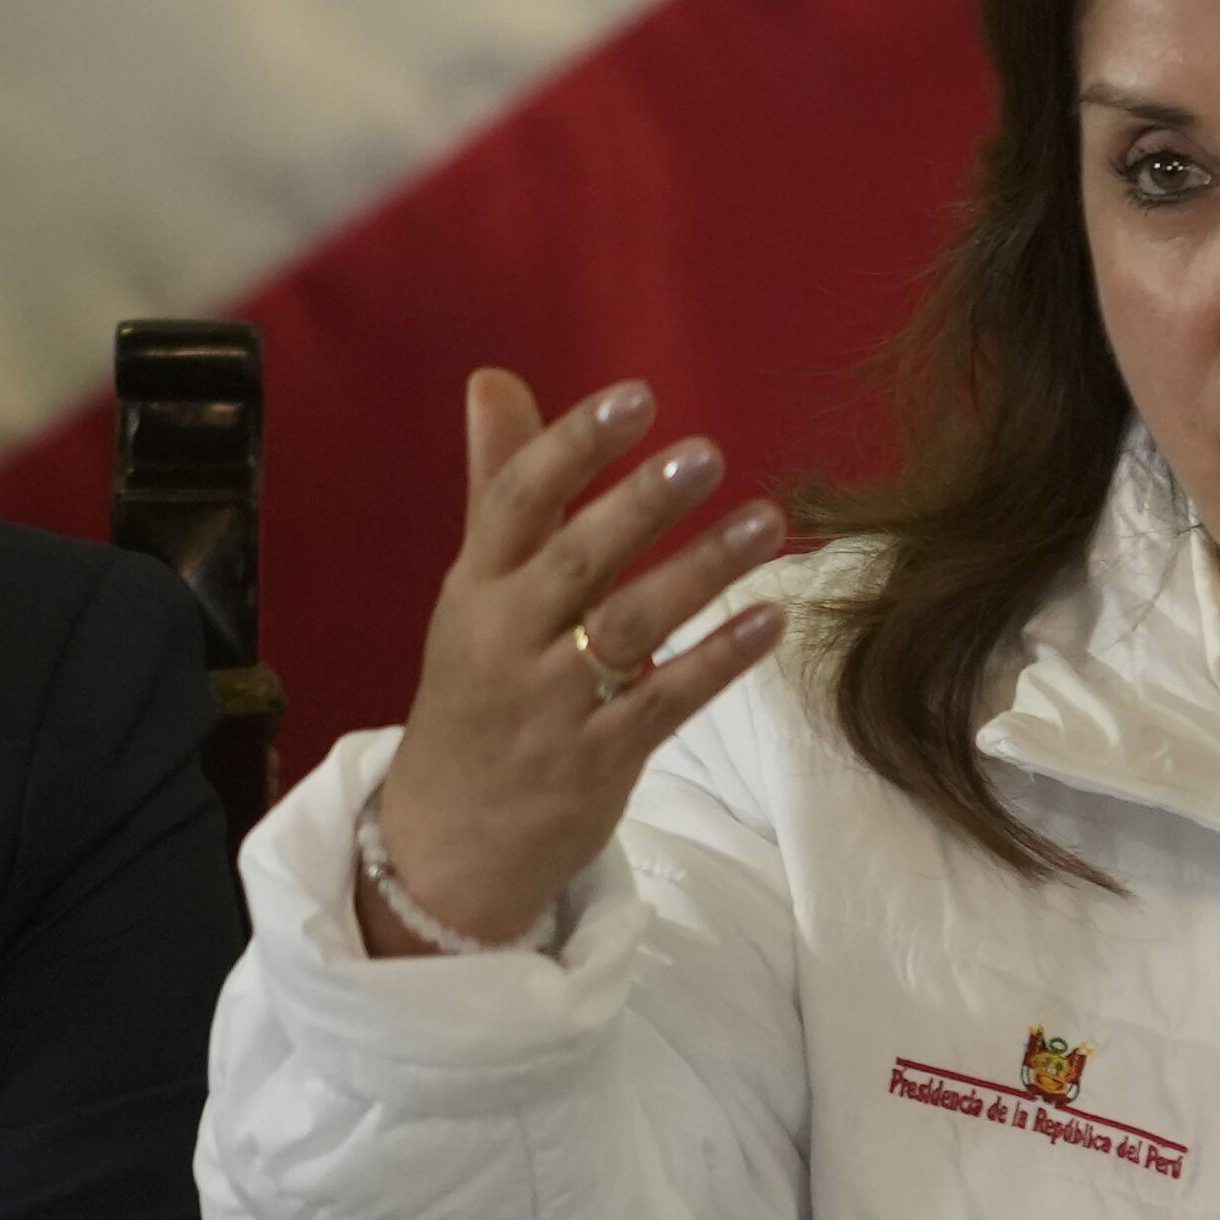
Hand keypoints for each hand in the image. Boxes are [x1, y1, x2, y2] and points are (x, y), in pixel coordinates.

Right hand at [360, 372, 788, 953]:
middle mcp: (506, 640)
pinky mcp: (596, 760)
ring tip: (766, 519)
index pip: (514, 502)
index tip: (636, 397)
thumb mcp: (474, 590)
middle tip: (705, 451)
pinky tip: (771, 619)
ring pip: (628, 629)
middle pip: (574, 561)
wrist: (447, 840)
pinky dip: (718, 660)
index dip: (572, 445)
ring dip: (700, 572)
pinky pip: (665, 702)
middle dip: (637, 505)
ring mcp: (550, 706)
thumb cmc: (476, 690)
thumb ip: (498, 484)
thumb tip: (493, 379)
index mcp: (474, 588)